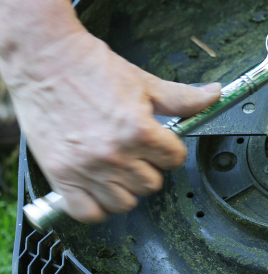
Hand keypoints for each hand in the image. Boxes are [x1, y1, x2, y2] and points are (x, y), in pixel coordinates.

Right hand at [7, 29, 220, 222]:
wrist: (46, 61)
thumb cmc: (93, 69)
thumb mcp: (145, 82)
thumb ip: (182, 97)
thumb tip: (215, 95)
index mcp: (137, 130)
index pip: (175, 159)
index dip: (171, 149)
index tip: (161, 142)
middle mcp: (112, 155)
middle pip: (152, 184)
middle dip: (150, 167)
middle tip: (137, 150)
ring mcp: (85, 169)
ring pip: (124, 203)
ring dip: (126, 188)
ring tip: (120, 167)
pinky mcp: (60, 176)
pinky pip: (88, 213)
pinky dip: (97, 206)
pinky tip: (100, 186)